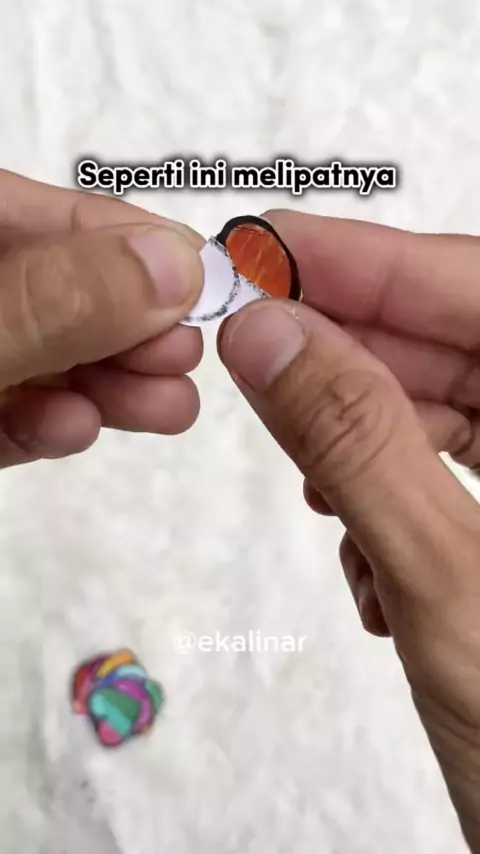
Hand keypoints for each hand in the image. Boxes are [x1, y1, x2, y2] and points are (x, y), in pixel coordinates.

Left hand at [0, 170, 203, 468]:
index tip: (199, 276)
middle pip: (55, 290)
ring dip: (104, 383)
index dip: (126, 238)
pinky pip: (3, 412)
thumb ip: (57, 301)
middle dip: (128, 324)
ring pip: (38, 356)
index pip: (45, 215)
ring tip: (165, 406)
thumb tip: (173, 266)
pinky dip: (44, 422)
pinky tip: (76, 428)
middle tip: (183, 354)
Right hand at [218, 210, 479, 849]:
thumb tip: (274, 339)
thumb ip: (359, 447)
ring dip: (361, 428)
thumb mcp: (451, 588)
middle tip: (256, 334)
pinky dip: (386, 490)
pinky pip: (448, 468)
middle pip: (463, 341)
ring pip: (450, 405)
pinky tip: (355, 535)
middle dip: (350, 342)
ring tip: (304, 459)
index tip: (273, 246)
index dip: (368, 261)